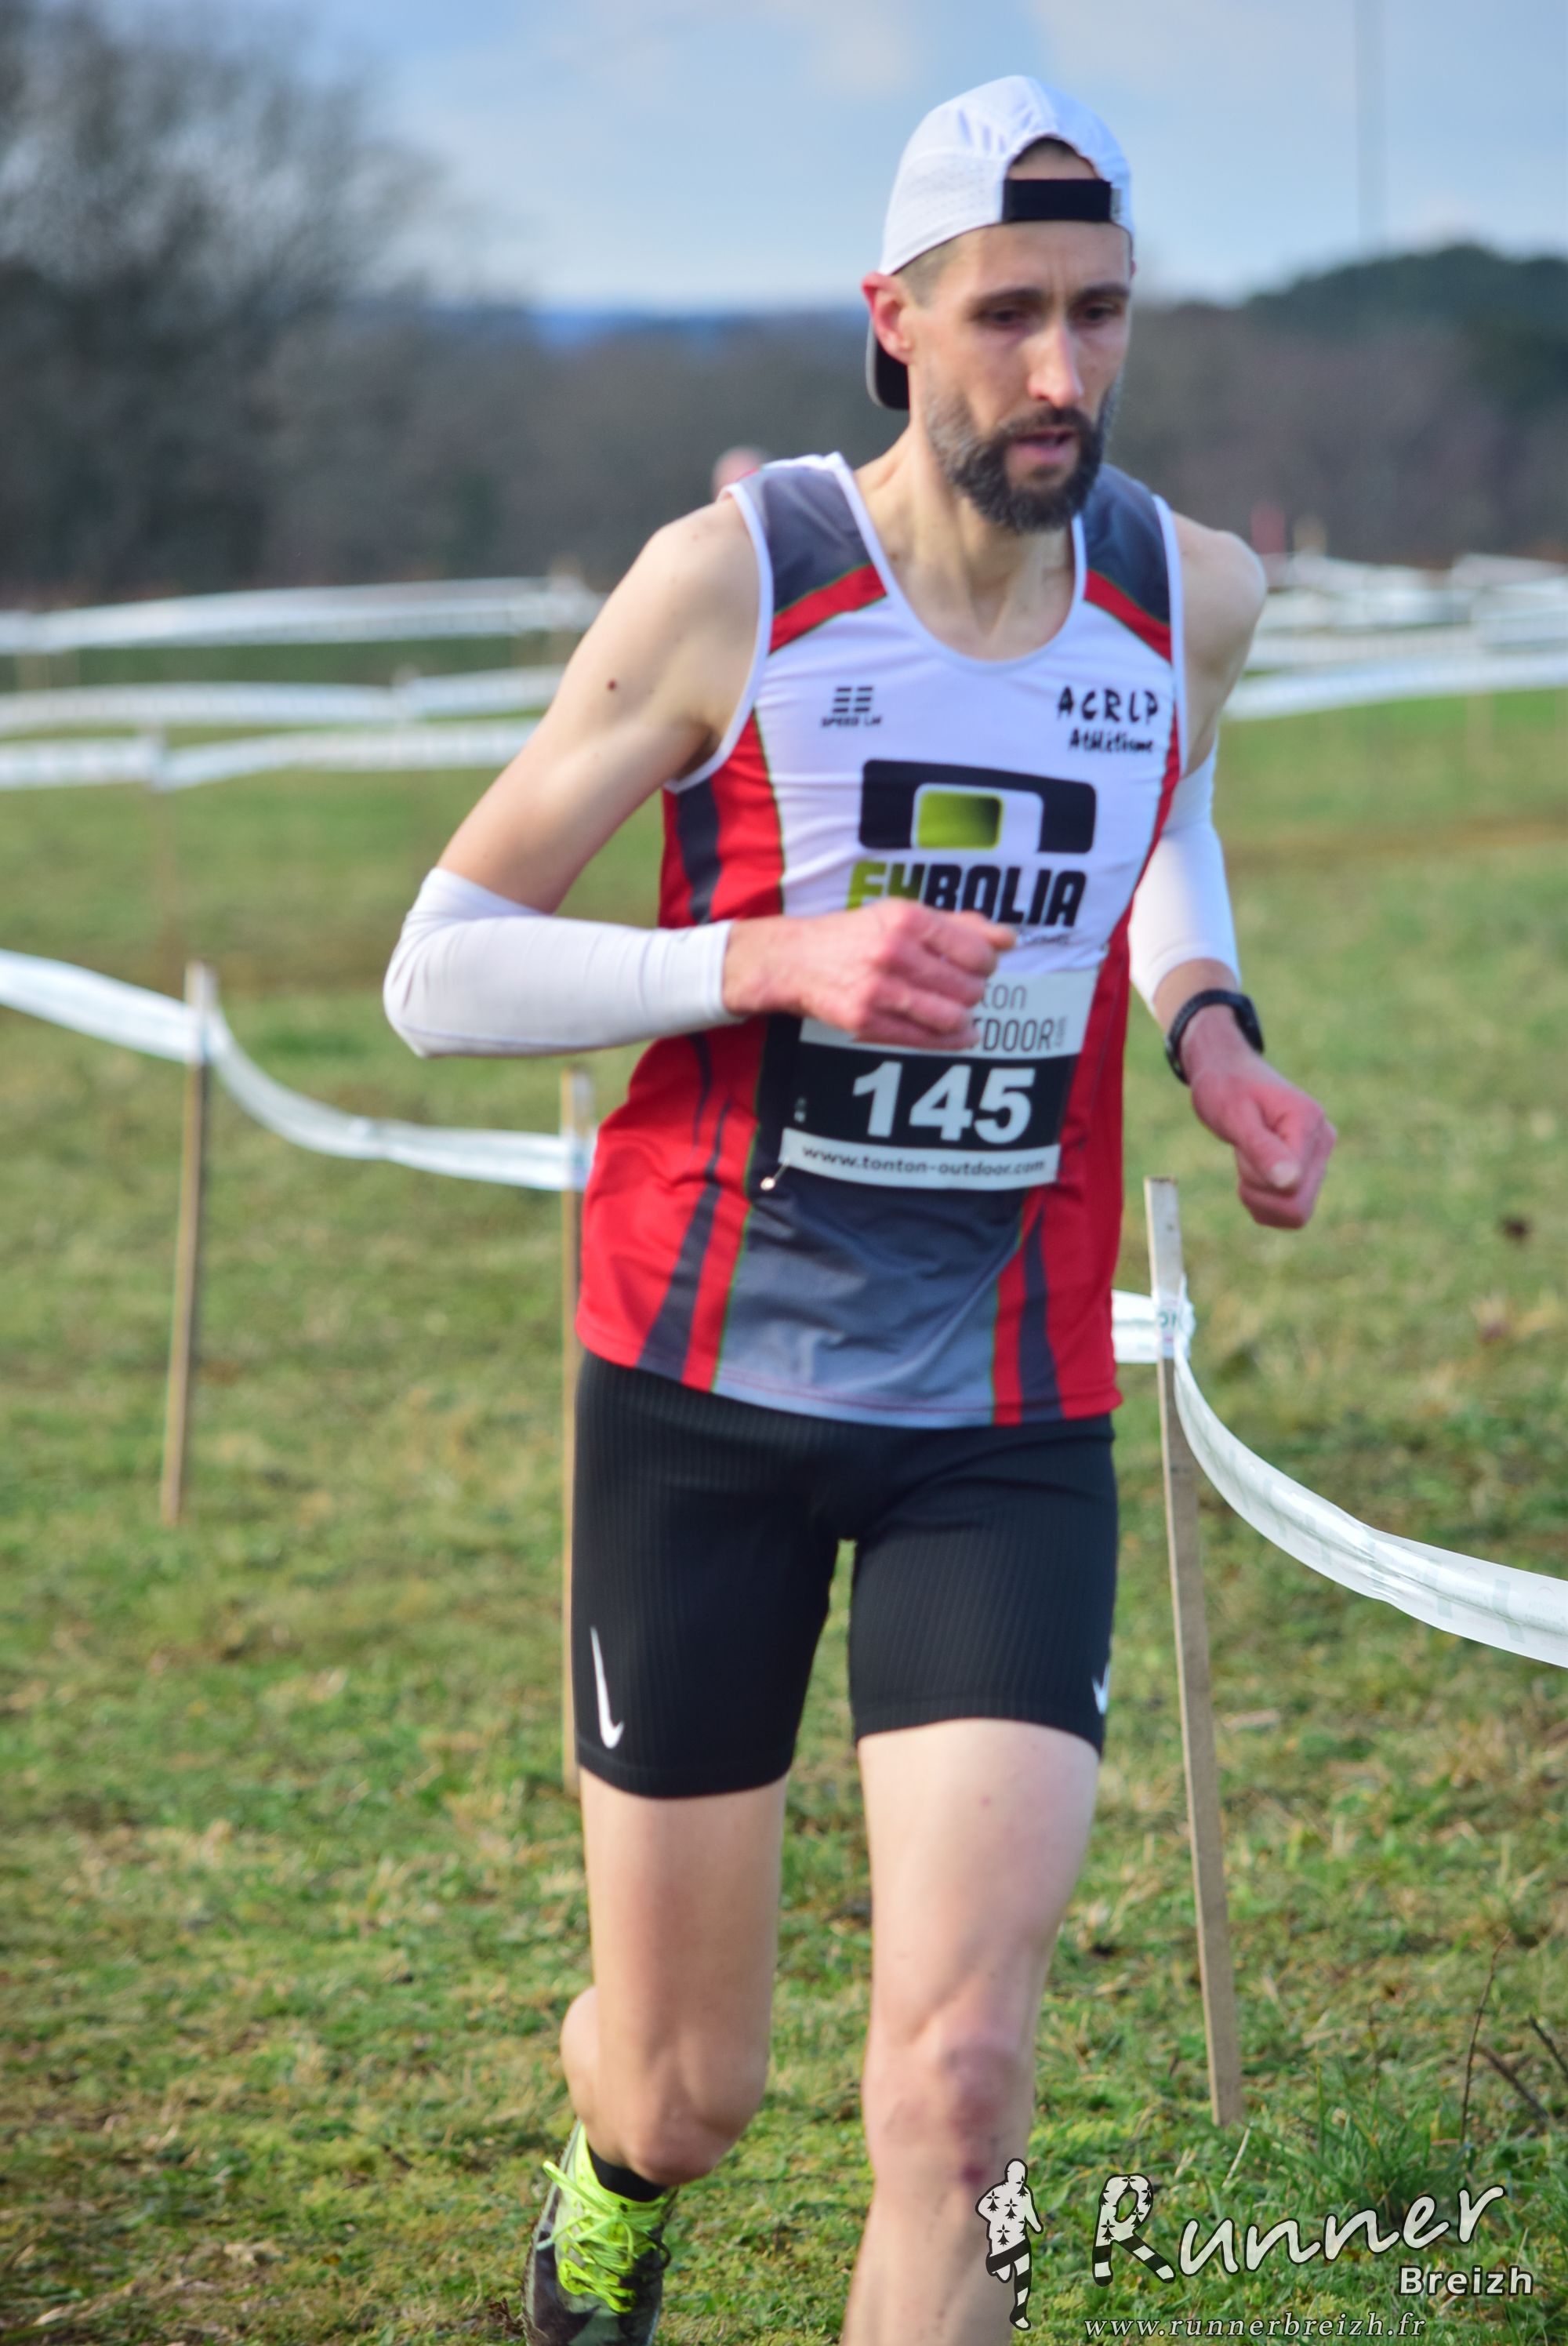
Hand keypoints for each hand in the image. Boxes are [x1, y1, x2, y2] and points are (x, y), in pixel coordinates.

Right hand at [722, 899, 1014, 1048]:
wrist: (796, 960)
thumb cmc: (856, 935)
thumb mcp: (902, 915)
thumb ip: (957, 925)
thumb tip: (1008, 938)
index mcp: (908, 918)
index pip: (976, 951)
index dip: (988, 963)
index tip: (980, 965)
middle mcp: (894, 952)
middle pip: (968, 987)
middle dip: (975, 991)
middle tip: (964, 989)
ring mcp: (879, 989)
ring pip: (951, 1017)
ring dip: (963, 1018)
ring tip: (958, 1011)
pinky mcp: (865, 1020)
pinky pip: (924, 1039)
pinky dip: (952, 1040)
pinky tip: (960, 1035)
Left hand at [1180, 1007, 1335, 1228]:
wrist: (1228, 1073)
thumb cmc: (1226, 1088)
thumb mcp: (1235, 1117)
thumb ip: (1262, 1149)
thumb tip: (1290, 1183)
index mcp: (1309, 1123)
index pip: (1292, 1186)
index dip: (1257, 1179)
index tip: (1242, 1146)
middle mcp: (1324, 1141)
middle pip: (1297, 1206)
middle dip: (1258, 1191)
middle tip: (1242, 1155)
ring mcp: (1320, 1158)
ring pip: (1295, 1213)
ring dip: (1260, 1196)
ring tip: (1248, 1159)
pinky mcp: (1310, 1171)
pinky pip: (1291, 1212)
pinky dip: (1264, 1201)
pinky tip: (1253, 1172)